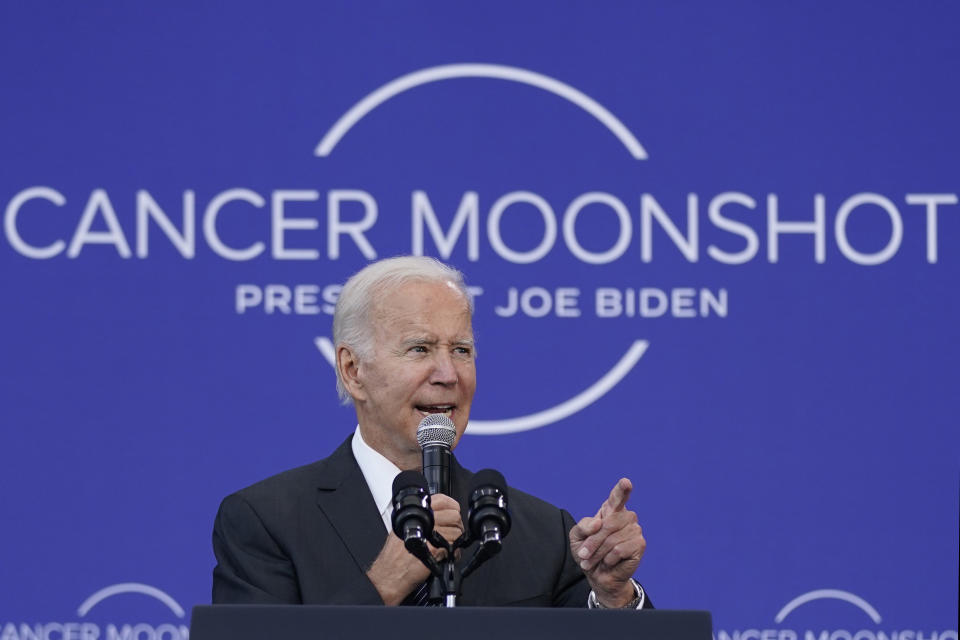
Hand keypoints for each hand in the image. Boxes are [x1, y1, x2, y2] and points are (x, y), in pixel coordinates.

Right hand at [366, 493, 462, 604]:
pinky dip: (454, 553)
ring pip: (457, 531)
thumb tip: (438, 515)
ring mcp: (429, 535)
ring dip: (456, 541)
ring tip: (448, 547)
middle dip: (456, 526)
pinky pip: (454, 546)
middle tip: (452, 534)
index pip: (443, 500)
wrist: (388, 576)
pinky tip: (446, 557)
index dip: (452, 507)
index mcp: (415, 514)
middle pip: (454, 516)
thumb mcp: (401, 530)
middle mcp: (422, 522)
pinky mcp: (434, 550)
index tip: (453, 513)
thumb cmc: (393, 557)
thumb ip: (418, 520)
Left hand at [569, 478, 645, 606]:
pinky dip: (609, 559)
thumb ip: (583, 526)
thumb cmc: (588, 552)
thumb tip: (599, 522)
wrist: (597, 575)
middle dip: (592, 542)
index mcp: (611, 510)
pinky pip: (619, 550)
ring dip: (598, 553)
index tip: (626, 482)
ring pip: (612, 539)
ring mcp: (635, 530)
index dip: (622, 489)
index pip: (618, 496)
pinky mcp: (640, 544)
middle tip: (583, 555)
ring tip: (593, 561)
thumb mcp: (577, 537)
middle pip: (608, 524)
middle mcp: (625, 516)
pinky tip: (609, 562)